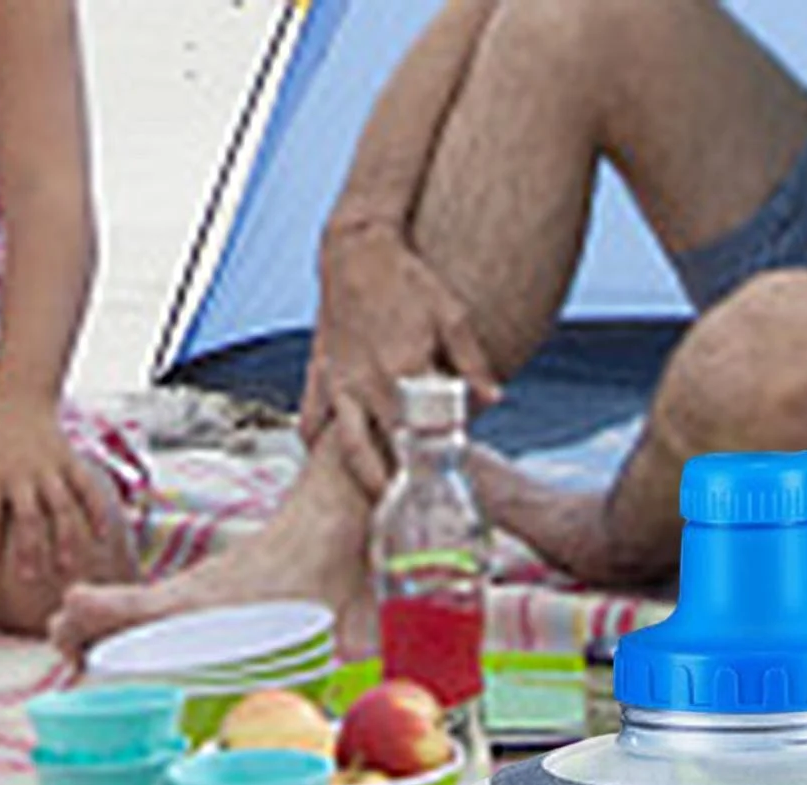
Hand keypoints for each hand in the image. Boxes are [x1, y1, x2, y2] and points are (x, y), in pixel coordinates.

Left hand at [0, 394, 106, 584]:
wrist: (18, 397)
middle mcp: (21, 475)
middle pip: (28, 518)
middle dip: (29, 551)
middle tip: (30, 580)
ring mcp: (49, 469)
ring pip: (61, 509)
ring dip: (65, 539)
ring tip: (67, 568)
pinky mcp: (71, 463)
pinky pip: (87, 491)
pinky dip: (97, 513)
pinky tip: (103, 538)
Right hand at [301, 220, 501, 497]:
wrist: (356, 248)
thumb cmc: (410, 281)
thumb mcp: (453, 316)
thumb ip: (473, 364)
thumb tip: (495, 401)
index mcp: (407, 370)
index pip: (426, 432)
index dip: (436, 465)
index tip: (446, 491)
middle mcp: (370, 383)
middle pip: (384, 451)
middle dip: (395, 486)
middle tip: (409, 513)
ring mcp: (340, 381)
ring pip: (344, 445)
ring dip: (358, 477)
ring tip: (376, 501)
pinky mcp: (320, 373)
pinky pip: (311, 419)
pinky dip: (318, 445)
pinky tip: (329, 463)